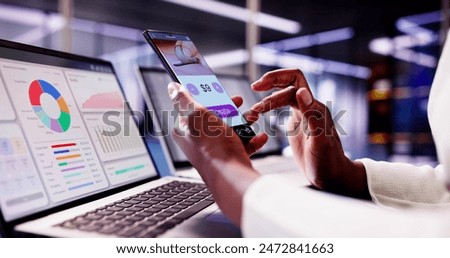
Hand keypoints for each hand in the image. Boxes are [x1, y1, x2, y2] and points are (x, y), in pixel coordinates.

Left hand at [168, 82, 267, 224]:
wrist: (231, 177)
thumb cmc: (211, 148)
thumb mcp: (196, 115)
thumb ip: (184, 99)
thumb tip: (172, 87)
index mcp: (185, 129)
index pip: (191, 106)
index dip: (203, 95)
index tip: (214, 87)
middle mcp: (198, 140)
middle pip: (212, 117)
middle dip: (229, 108)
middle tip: (237, 101)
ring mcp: (215, 150)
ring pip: (229, 129)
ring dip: (244, 121)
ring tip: (253, 116)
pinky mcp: (229, 158)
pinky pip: (242, 145)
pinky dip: (252, 139)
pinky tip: (259, 136)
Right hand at [249, 68, 369, 198]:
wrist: (332, 177)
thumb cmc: (328, 162)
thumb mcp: (320, 140)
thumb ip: (311, 115)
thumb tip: (300, 91)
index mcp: (314, 108)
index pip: (295, 80)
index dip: (277, 78)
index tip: (260, 86)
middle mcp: (309, 108)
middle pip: (287, 85)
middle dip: (269, 84)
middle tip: (253, 88)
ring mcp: (302, 115)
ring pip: (282, 97)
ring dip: (266, 100)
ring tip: (252, 112)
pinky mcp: (296, 124)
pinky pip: (281, 109)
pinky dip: (268, 108)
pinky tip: (259, 114)